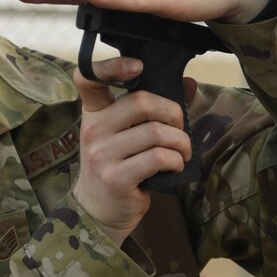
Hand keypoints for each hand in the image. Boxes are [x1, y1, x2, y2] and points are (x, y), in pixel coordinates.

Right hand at [69, 58, 192, 243]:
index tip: (138, 66)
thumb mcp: (128, 135)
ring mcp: (102, 154)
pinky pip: (159, 157)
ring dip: (181, 142)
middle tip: (180, 128)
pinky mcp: (116, 177)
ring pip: (157, 132)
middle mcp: (93, 129)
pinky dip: (176, 160)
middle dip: (174, 113)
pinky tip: (175, 165)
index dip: (111, 66)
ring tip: (182, 152)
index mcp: (94, 113)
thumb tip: (188, 83)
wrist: (100, 211)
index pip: (88, 78)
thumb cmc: (120, 166)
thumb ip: (155, 109)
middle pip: (142, 102)